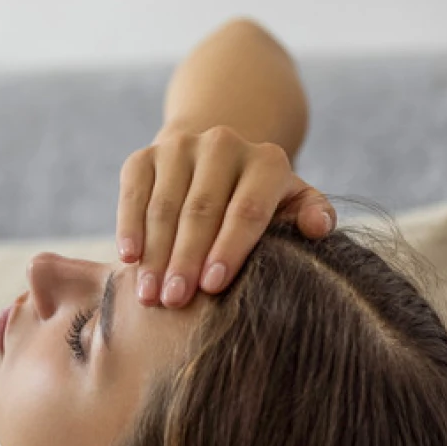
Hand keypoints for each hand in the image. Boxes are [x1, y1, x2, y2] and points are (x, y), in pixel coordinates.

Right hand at [115, 125, 334, 307]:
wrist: (212, 165)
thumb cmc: (255, 203)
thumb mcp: (289, 207)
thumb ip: (310, 215)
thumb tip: (318, 228)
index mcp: (266, 161)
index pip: (246, 209)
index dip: (229, 249)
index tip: (212, 286)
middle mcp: (223, 144)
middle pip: (201, 210)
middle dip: (186, 259)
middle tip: (175, 301)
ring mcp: (180, 146)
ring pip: (164, 206)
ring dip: (155, 254)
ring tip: (149, 295)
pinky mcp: (144, 155)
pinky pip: (133, 194)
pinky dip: (128, 227)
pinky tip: (128, 259)